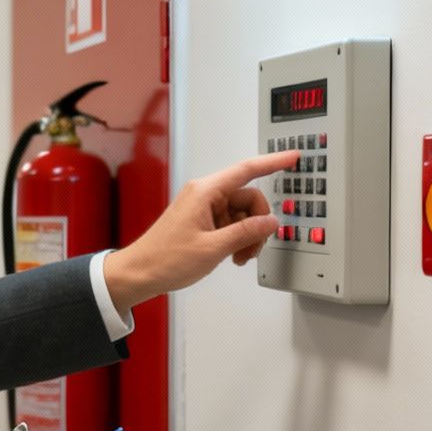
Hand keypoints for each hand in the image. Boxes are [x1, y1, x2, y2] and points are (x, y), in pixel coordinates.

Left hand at [102, 151, 294, 314]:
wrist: (140, 273)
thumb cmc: (165, 258)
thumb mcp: (213, 248)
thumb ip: (246, 232)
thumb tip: (271, 222)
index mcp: (205, 192)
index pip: (247, 170)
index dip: (272, 162)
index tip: (292, 157)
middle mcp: (205, 195)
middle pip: (248, 198)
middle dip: (257, 223)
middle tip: (253, 248)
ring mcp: (203, 208)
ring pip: (241, 214)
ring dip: (247, 236)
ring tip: (239, 257)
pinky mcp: (202, 221)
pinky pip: (230, 224)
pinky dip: (237, 239)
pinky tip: (232, 256)